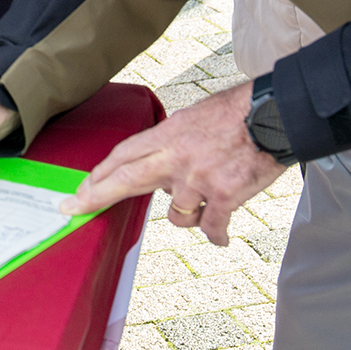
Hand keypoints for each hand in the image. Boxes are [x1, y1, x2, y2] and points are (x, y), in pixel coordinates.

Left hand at [59, 82, 287, 244]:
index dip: (100, 172)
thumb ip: (173, 139)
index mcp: (169, 133)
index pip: (124, 154)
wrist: (276, 115)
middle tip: (74, 207)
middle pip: (126, 180)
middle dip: (96, 195)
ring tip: (206, 203)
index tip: (82, 186)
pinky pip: (209, 227)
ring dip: (187, 214)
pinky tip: (220, 237)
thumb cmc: (239, 112)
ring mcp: (198, 179)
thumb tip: (161, 161)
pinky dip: (215, 234)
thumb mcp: (195, 116)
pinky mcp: (223, 198)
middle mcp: (177, 157)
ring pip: (176, 214)